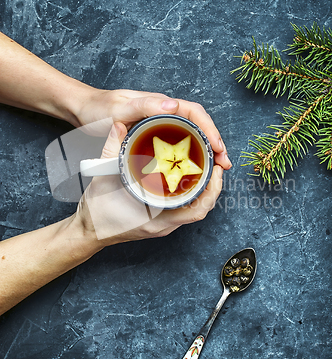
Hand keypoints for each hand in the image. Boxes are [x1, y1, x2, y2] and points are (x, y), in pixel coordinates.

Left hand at [75, 89, 231, 169]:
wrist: (83, 110)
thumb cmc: (99, 108)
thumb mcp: (119, 107)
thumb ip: (144, 105)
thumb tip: (173, 105)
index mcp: (160, 104)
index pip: (195, 112)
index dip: (210, 129)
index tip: (218, 147)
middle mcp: (164, 113)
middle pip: (198, 125)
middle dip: (215, 143)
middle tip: (224, 164)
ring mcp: (159, 124)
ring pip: (191, 135)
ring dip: (205, 151)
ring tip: (215, 169)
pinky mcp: (153, 135)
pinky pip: (178, 144)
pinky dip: (189, 156)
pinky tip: (192, 169)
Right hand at [75, 122, 223, 247]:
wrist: (87, 232)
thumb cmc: (96, 214)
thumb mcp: (102, 179)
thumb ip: (112, 151)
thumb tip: (119, 126)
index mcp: (156, 220)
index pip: (196, 210)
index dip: (212, 190)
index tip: (217, 170)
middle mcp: (163, 225)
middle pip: (200, 209)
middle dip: (213, 186)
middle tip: (215, 162)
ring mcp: (162, 225)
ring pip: (193, 208)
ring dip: (203, 189)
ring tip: (206, 166)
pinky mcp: (158, 221)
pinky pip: (182, 208)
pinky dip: (190, 192)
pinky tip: (188, 176)